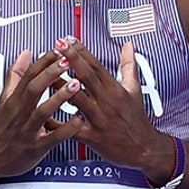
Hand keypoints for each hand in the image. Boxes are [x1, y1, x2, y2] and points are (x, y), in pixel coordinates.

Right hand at [0, 49, 83, 178]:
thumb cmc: (2, 129)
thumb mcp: (5, 100)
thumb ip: (15, 76)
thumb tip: (26, 54)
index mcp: (14, 100)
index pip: (28, 75)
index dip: (43, 61)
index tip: (57, 50)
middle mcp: (20, 113)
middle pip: (33, 89)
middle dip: (51, 73)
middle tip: (67, 61)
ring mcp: (27, 130)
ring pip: (43, 111)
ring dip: (59, 97)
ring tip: (76, 85)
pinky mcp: (36, 148)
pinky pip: (53, 138)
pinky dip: (66, 129)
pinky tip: (79, 120)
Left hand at [54, 37, 175, 178]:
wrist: (144, 149)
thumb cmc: (137, 120)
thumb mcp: (136, 90)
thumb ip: (129, 66)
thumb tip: (128, 46)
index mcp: (116, 89)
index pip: (97, 65)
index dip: (82, 51)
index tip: (69, 39)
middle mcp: (107, 102)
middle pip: (87, 76)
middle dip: (71, 59)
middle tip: (57, 45)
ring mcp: (99, 119)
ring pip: (76, 99)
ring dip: (60, 85)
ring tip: (45, 74)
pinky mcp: (92, 137)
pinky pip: (70, 128)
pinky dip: (56, 122)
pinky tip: (43, 114)